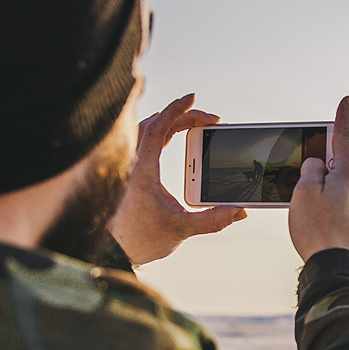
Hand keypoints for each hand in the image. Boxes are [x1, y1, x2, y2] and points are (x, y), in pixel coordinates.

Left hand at [109, 94, 245, 265]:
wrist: (110, 252)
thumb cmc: (139, 241)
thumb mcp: (180, 229)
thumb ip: (212, 220)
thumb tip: (238, 211)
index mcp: (140, 169)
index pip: (157, 128)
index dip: (176, 110)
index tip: (192, 97)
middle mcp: (129, 163)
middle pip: (154, 124)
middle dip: (182, 117)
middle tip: (209, 120)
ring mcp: (126, 168)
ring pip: (144, 131)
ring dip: (168, 123)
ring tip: (192, 124)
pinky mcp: (126, 175)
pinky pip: (141, 143)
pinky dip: (158, 135)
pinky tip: (169, 139)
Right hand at [288, 95, 348, 261]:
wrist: (337, 268)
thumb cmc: (319, 232)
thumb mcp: (303, 193)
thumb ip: (310, 171)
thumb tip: (317, 165)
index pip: (346, 136)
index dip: (344, 116)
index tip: (347, 100)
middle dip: (347, 145)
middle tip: (325, 150)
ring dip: (342, 170)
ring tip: (318, 180)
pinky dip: (341, 190)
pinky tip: (324, 203)